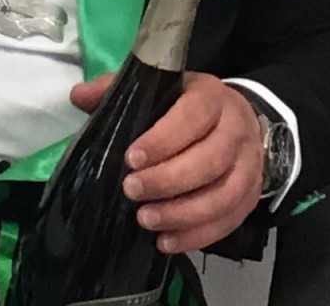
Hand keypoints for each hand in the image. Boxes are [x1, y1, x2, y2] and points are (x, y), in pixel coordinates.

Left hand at [70, 71, 263, 252]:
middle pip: (208, 161)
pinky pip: (228, 222)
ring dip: (181, 214)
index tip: (131, 158)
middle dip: (167, 181)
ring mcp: (249, 165)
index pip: (191, 117)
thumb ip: (118, 88)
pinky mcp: (250, 196)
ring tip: (145, 220)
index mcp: (210, 96)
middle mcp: (236, 129)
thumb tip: (79, 95)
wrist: (238, 118)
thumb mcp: (158, 87)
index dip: (163, 140)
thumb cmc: (186, 103)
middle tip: (131, 191)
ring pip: (221, 196)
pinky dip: (197, 236)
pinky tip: (166, 241)